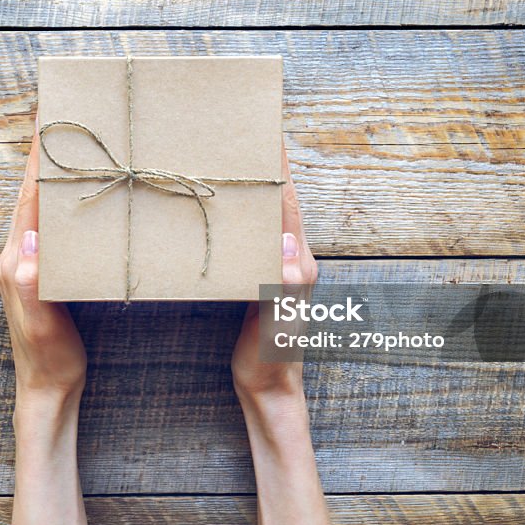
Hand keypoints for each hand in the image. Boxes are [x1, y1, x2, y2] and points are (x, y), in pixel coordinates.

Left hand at [0, 121, 86, 406]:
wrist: (46, 391)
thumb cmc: (50, 361)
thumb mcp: (45, 326)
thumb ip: (32, 286)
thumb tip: (33, 239)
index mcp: (16, 264)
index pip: (29, 202)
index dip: (38, 162)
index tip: (46, 124)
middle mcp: (15, 258)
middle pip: (28, 197)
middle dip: (40, 156)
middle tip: (56, 120)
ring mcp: (23, 266)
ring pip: (35, 209)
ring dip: (46, 175)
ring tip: (63, 145)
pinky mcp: (36, 274)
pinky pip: (43, 226)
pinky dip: (53, 200)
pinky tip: (68, 195)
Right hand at [231, 145, 318, 405]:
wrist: (270, 388)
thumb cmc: (274, 357)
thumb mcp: (278, 322)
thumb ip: (285, 284)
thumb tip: (283, 240)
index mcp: (298, 262)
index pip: (288, 206)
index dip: (280, 170)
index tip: (269, 136)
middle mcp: (291, 259)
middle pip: (280, 203)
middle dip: (269, 169)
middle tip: (248, 137)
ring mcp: (278, 268)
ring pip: (268, 218)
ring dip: (256, 189)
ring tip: (236, 162)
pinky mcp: (262, 279)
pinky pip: (255, 237)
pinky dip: (245, 215)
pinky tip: (226, 210)